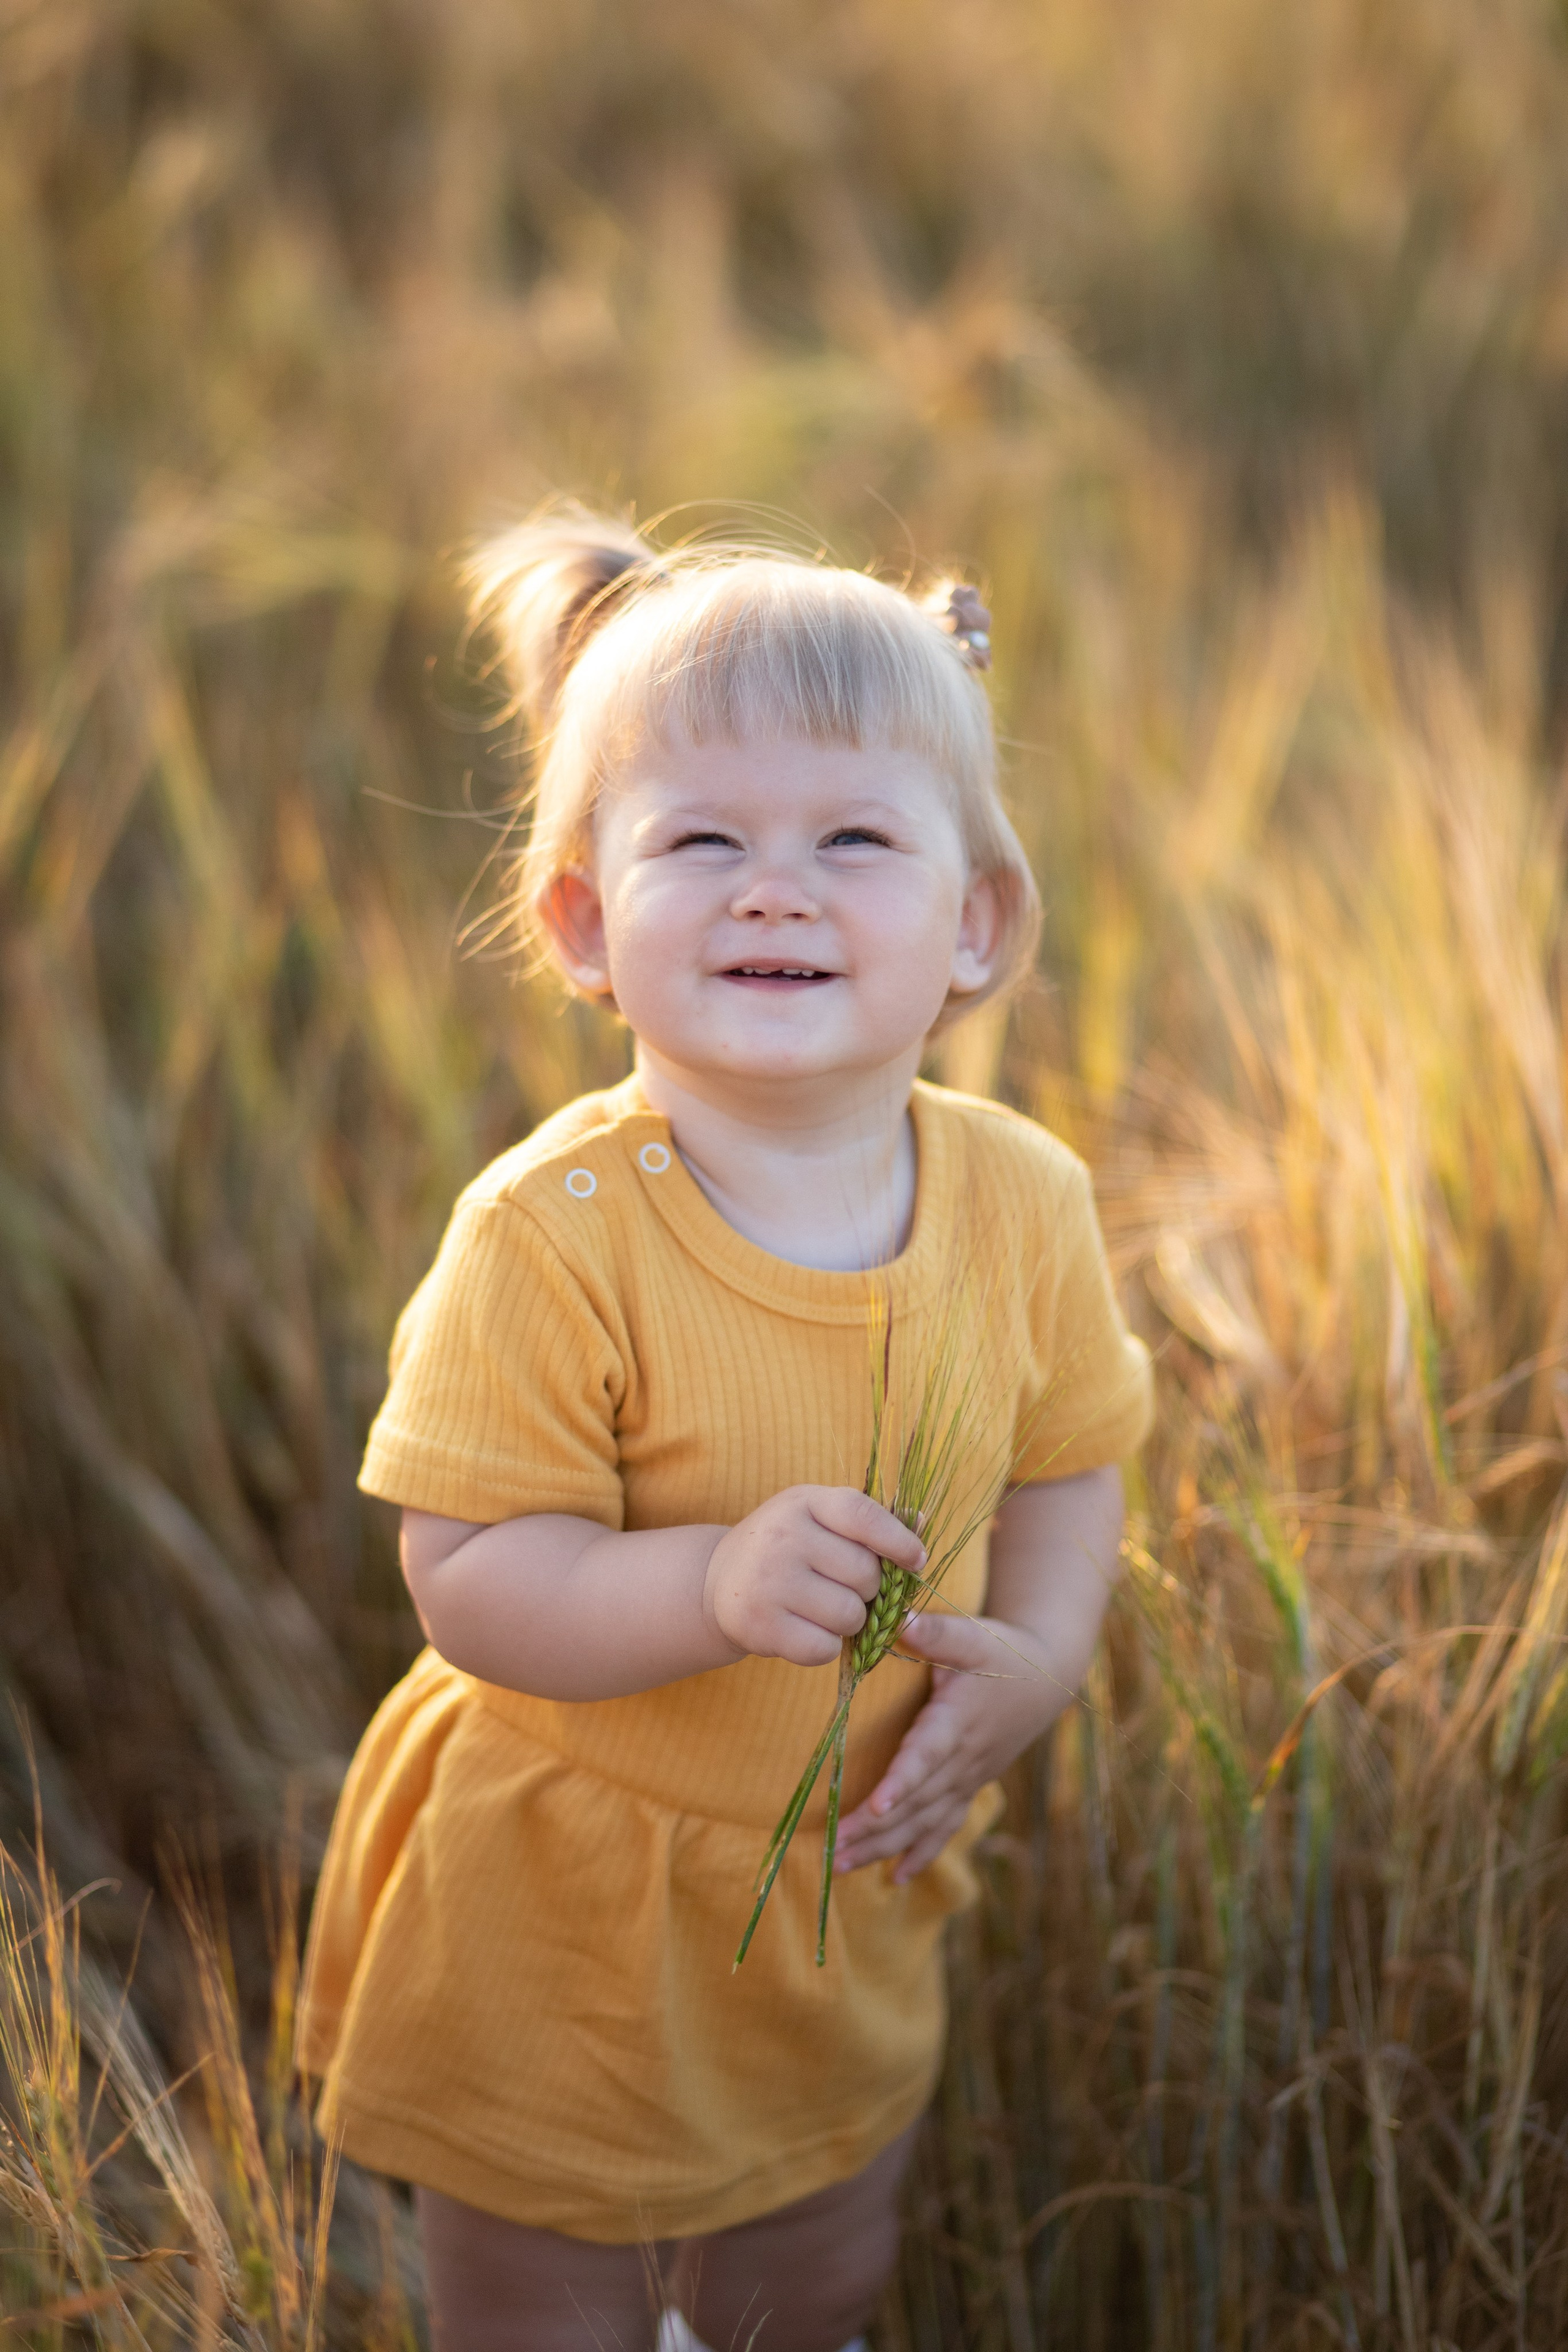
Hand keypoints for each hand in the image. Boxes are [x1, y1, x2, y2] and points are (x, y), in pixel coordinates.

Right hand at [702, 1487, 923, 1667]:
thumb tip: (921, 1520)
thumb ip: (868, 1520)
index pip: (863, 1516)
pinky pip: (824, 1648)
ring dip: (849, 1622)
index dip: (899, 1541)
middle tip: (843, 1588)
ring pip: (849, 1616)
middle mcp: (783, 1536)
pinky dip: (824, 1647)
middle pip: (865, 1575)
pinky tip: (804, 1630)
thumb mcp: (819, 1518)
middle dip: (868, 1591)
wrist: (717, 1581)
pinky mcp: (759, 1625)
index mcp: (804, 1502)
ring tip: (822, 1609)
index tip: (917, 1561)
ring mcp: (768, 1581)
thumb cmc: (786, 1547)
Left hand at [832, 1610, 1073, 1883]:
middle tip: (833, 1849)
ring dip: (885, 1847)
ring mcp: (968, 1778)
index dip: (902, 1782)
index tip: (876, 1805)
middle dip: (875, 1829)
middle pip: (917, 1802)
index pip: (927, 1756)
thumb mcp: (973, 1635)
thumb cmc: (1002, 1651)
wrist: (1047, 1676)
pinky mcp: (970, 1786)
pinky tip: (895, 1879)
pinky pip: (945, 1827)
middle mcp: (964, 1759)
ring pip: (925, 1822)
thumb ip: (936, 1633)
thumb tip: (899, 1619)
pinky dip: (921, 1853)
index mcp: (958, 1721)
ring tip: (843, 1867)